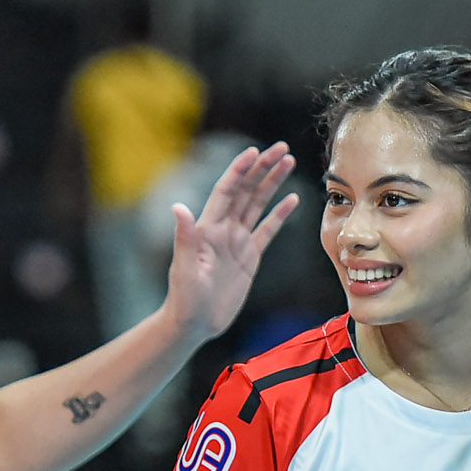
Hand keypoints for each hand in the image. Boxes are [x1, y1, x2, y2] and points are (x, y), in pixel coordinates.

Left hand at [164, 142, 299, 343]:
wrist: (195, 322)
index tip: (255, 152)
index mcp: (208, 227)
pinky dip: (279, 214)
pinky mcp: (250, 257)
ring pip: (258, 204)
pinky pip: (267, 230)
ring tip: (288, 162)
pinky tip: (292, 199)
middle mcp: (224, 229)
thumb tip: (178, 206)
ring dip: (272, 183)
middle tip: (282, 148)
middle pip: (246, 191)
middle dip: (263, 168)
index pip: (227, 191)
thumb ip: (185, 236)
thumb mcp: (184, 267)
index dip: (240, 170)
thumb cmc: (185, 297)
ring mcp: (237, 241)